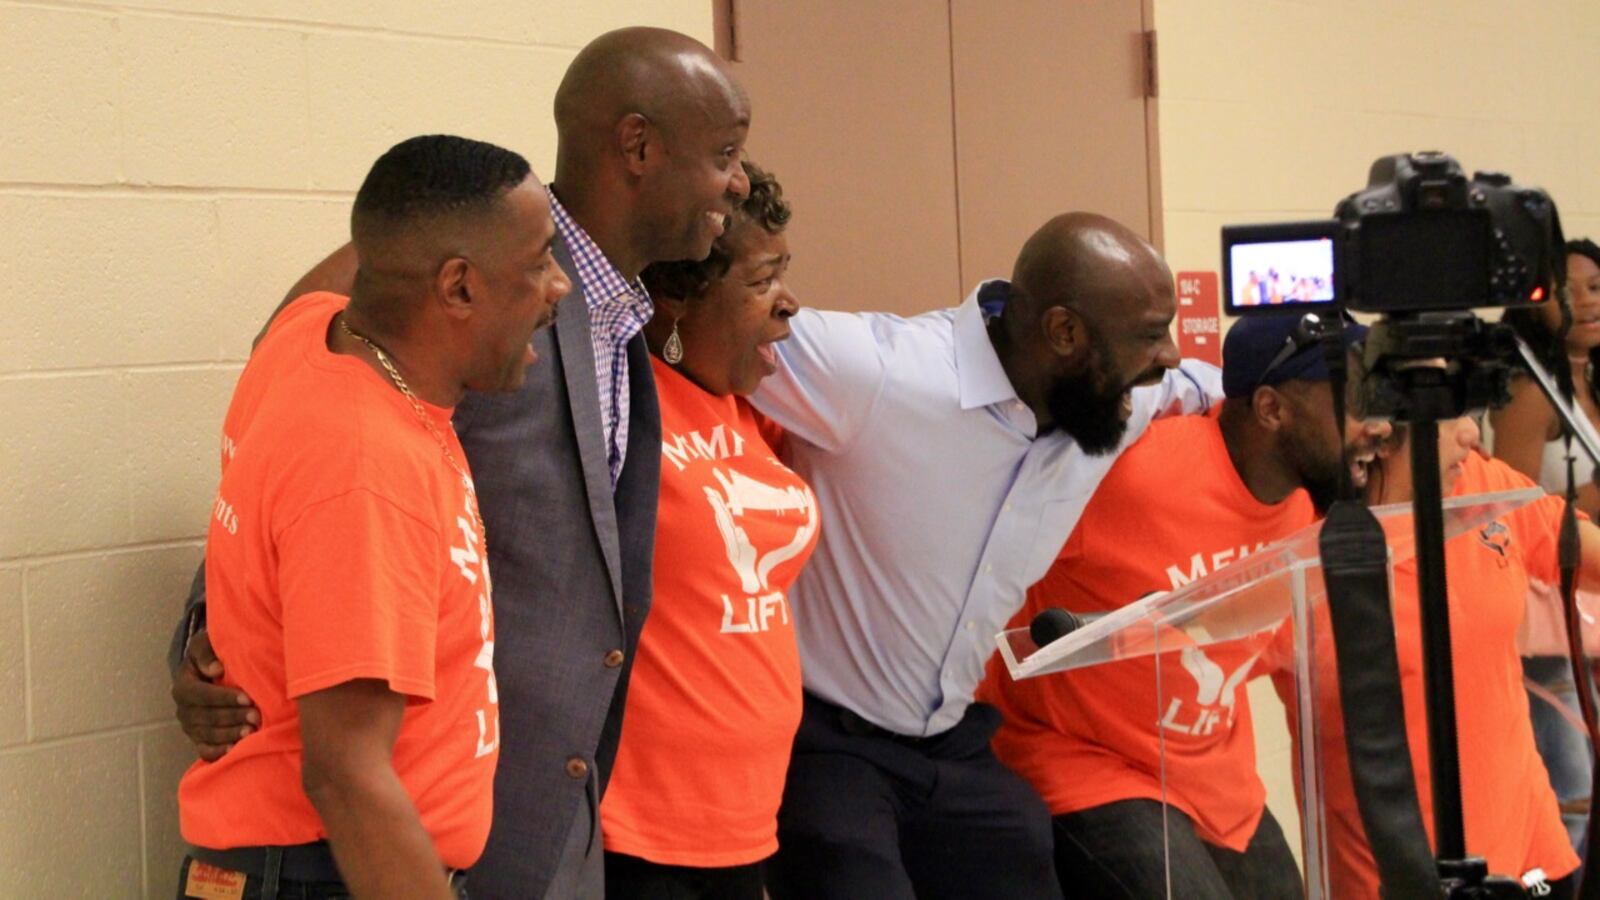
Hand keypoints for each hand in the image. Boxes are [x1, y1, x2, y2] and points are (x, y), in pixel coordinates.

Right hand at [171, 630, 258, 760]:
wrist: (212, 670)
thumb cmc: (213, 655)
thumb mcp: (206, 644)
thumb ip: (206, 652)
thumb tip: (214, 669)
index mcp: (183, 686)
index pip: (200, 694)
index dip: (223, 698)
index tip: (247, 699)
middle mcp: (183, 709)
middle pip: (205, 717)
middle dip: (232, 717)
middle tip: (256, 717)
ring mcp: (190, 727)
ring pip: (207, 735)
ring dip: (229, 734)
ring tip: (251, 732)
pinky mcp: (199, 739)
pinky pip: (205, 750)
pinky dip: (218, 752)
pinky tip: (235, 750)